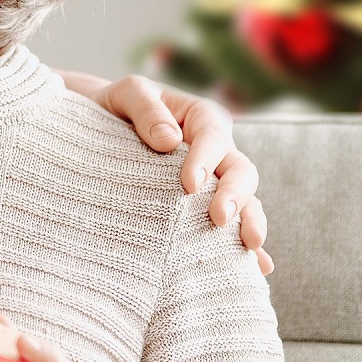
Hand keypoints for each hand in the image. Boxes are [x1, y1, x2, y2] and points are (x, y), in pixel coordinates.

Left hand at [63, 72, 272, 274]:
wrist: (102, 128)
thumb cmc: (118, 107)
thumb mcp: (128, 94)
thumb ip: (147, 109)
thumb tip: (169, 141)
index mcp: (202, 118)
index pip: (213, 136)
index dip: (206, 160)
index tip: (189, 185)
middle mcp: (217, 151)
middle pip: (241, 171)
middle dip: (236, 195)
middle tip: (219, 218)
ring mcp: (216, 182)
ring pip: (246, 201)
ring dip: (250, 222)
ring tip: (251, 246)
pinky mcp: (205, 207)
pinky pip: (233, 226)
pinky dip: (247, 247)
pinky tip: (259, 267)